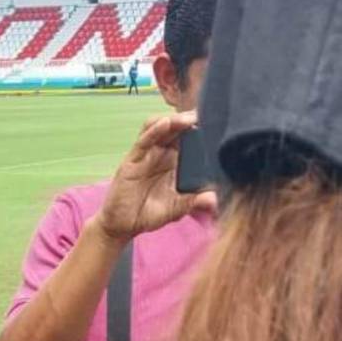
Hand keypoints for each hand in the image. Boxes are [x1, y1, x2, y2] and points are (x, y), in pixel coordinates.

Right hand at [96, 111, 217, 243]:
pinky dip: (154, 131)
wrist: (123, 226)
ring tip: (189, 118)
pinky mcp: (131, 161)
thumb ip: (196, 202)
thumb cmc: (150, 213)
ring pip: (158, 128)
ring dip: (173, 121)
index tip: (218, 123)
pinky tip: (166, 124)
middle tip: (207, 114)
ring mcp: (145, 156)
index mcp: (173, 162)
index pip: (188, 138)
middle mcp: (160, 154)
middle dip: (189, 119)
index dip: (201, 129)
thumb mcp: (178, 207)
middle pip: (175, 129)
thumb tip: (216, 200)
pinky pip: (143, 142)